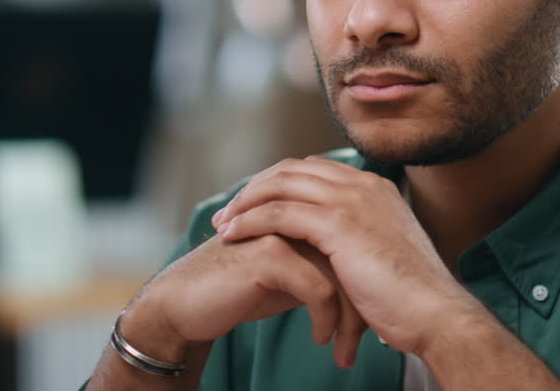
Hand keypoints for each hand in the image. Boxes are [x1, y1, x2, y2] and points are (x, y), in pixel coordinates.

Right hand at [132, 230, 367, 367]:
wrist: (185, 304)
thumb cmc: (241, 289)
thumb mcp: (292, 274)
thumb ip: (324, 264)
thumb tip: (363, 281)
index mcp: (308, 212)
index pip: (358, 244)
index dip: (368, 283)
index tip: (373, 320)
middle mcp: (299, 213)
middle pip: (354, 256)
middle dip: (364, 303)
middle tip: (366, 340)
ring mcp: (285, 230)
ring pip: (342, 273)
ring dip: (349, 318)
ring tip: (345, 347)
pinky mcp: (270, 254)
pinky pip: (319, 289)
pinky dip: (327, 319)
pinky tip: (321, 339)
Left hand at [212, 157, 483, 355]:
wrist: (434, 311)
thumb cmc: (410, 295)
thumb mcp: (382, 252)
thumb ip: (359, 238)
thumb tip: (334, 249)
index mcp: (375, 187)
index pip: (313, 169)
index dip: (277, 184)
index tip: (253, 205)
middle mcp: (363, 184)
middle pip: (292, 169)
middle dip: (255, 188)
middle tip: (229, 212)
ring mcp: (352, 200)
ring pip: (281, 185)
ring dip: (244, 203)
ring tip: (222, 225)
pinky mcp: (339, 224)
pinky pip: (279, 212)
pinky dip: (250, 221)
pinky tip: (232, 236)